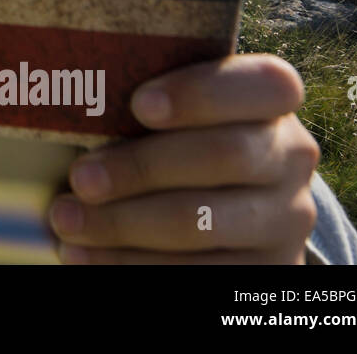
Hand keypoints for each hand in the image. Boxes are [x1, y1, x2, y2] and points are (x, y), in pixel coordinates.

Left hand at [48, 53, 320, 263]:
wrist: (224, 200)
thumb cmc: (176, 134)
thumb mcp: (174, 109)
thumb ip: (145, 99)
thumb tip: (70, 95)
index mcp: (273, 99)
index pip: (264, 83)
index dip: (202, 93)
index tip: (139, 104)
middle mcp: (290, 156)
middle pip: (225, 155)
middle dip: (141, 167)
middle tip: (80, 178)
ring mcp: (286, 217)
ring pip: (203, 221)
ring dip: (122, 224)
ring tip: (66, 220)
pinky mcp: (267, 268)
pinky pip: (196, 272)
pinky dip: (129, 263)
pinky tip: (84, 255)